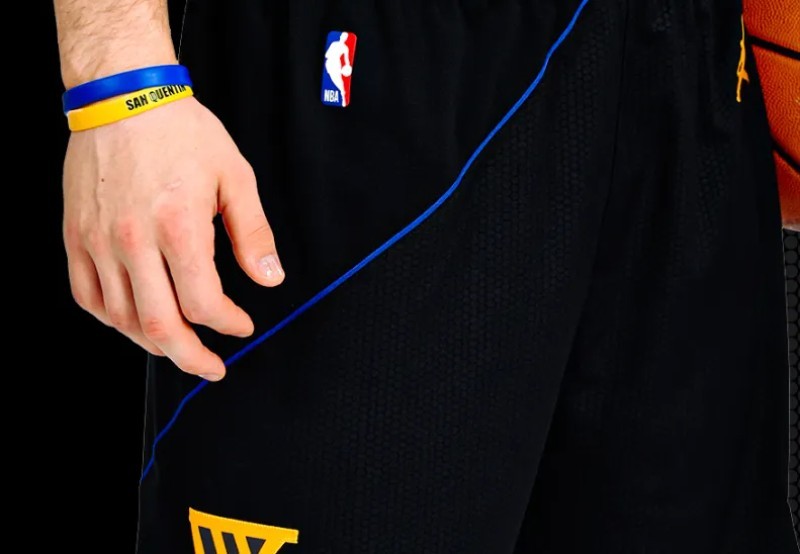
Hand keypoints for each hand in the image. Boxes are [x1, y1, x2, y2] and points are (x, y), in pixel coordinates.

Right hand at [63, 97, 283, 379]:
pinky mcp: (76, 237)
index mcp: (179, 226)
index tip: (241, 325)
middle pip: (160, 326)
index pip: (203, 303)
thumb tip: (269, 278)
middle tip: (211, 368)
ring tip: (178, 347)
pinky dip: (113, 320)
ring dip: (154, 344)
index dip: (227, 324)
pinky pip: (87, 296)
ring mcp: (98, 241)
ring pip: (122, 319)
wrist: (123, 97)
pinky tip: (134, 322)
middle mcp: (134, 241)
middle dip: (191, 358)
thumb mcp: (234, 176)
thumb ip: (253, 233)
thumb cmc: (181, 132)